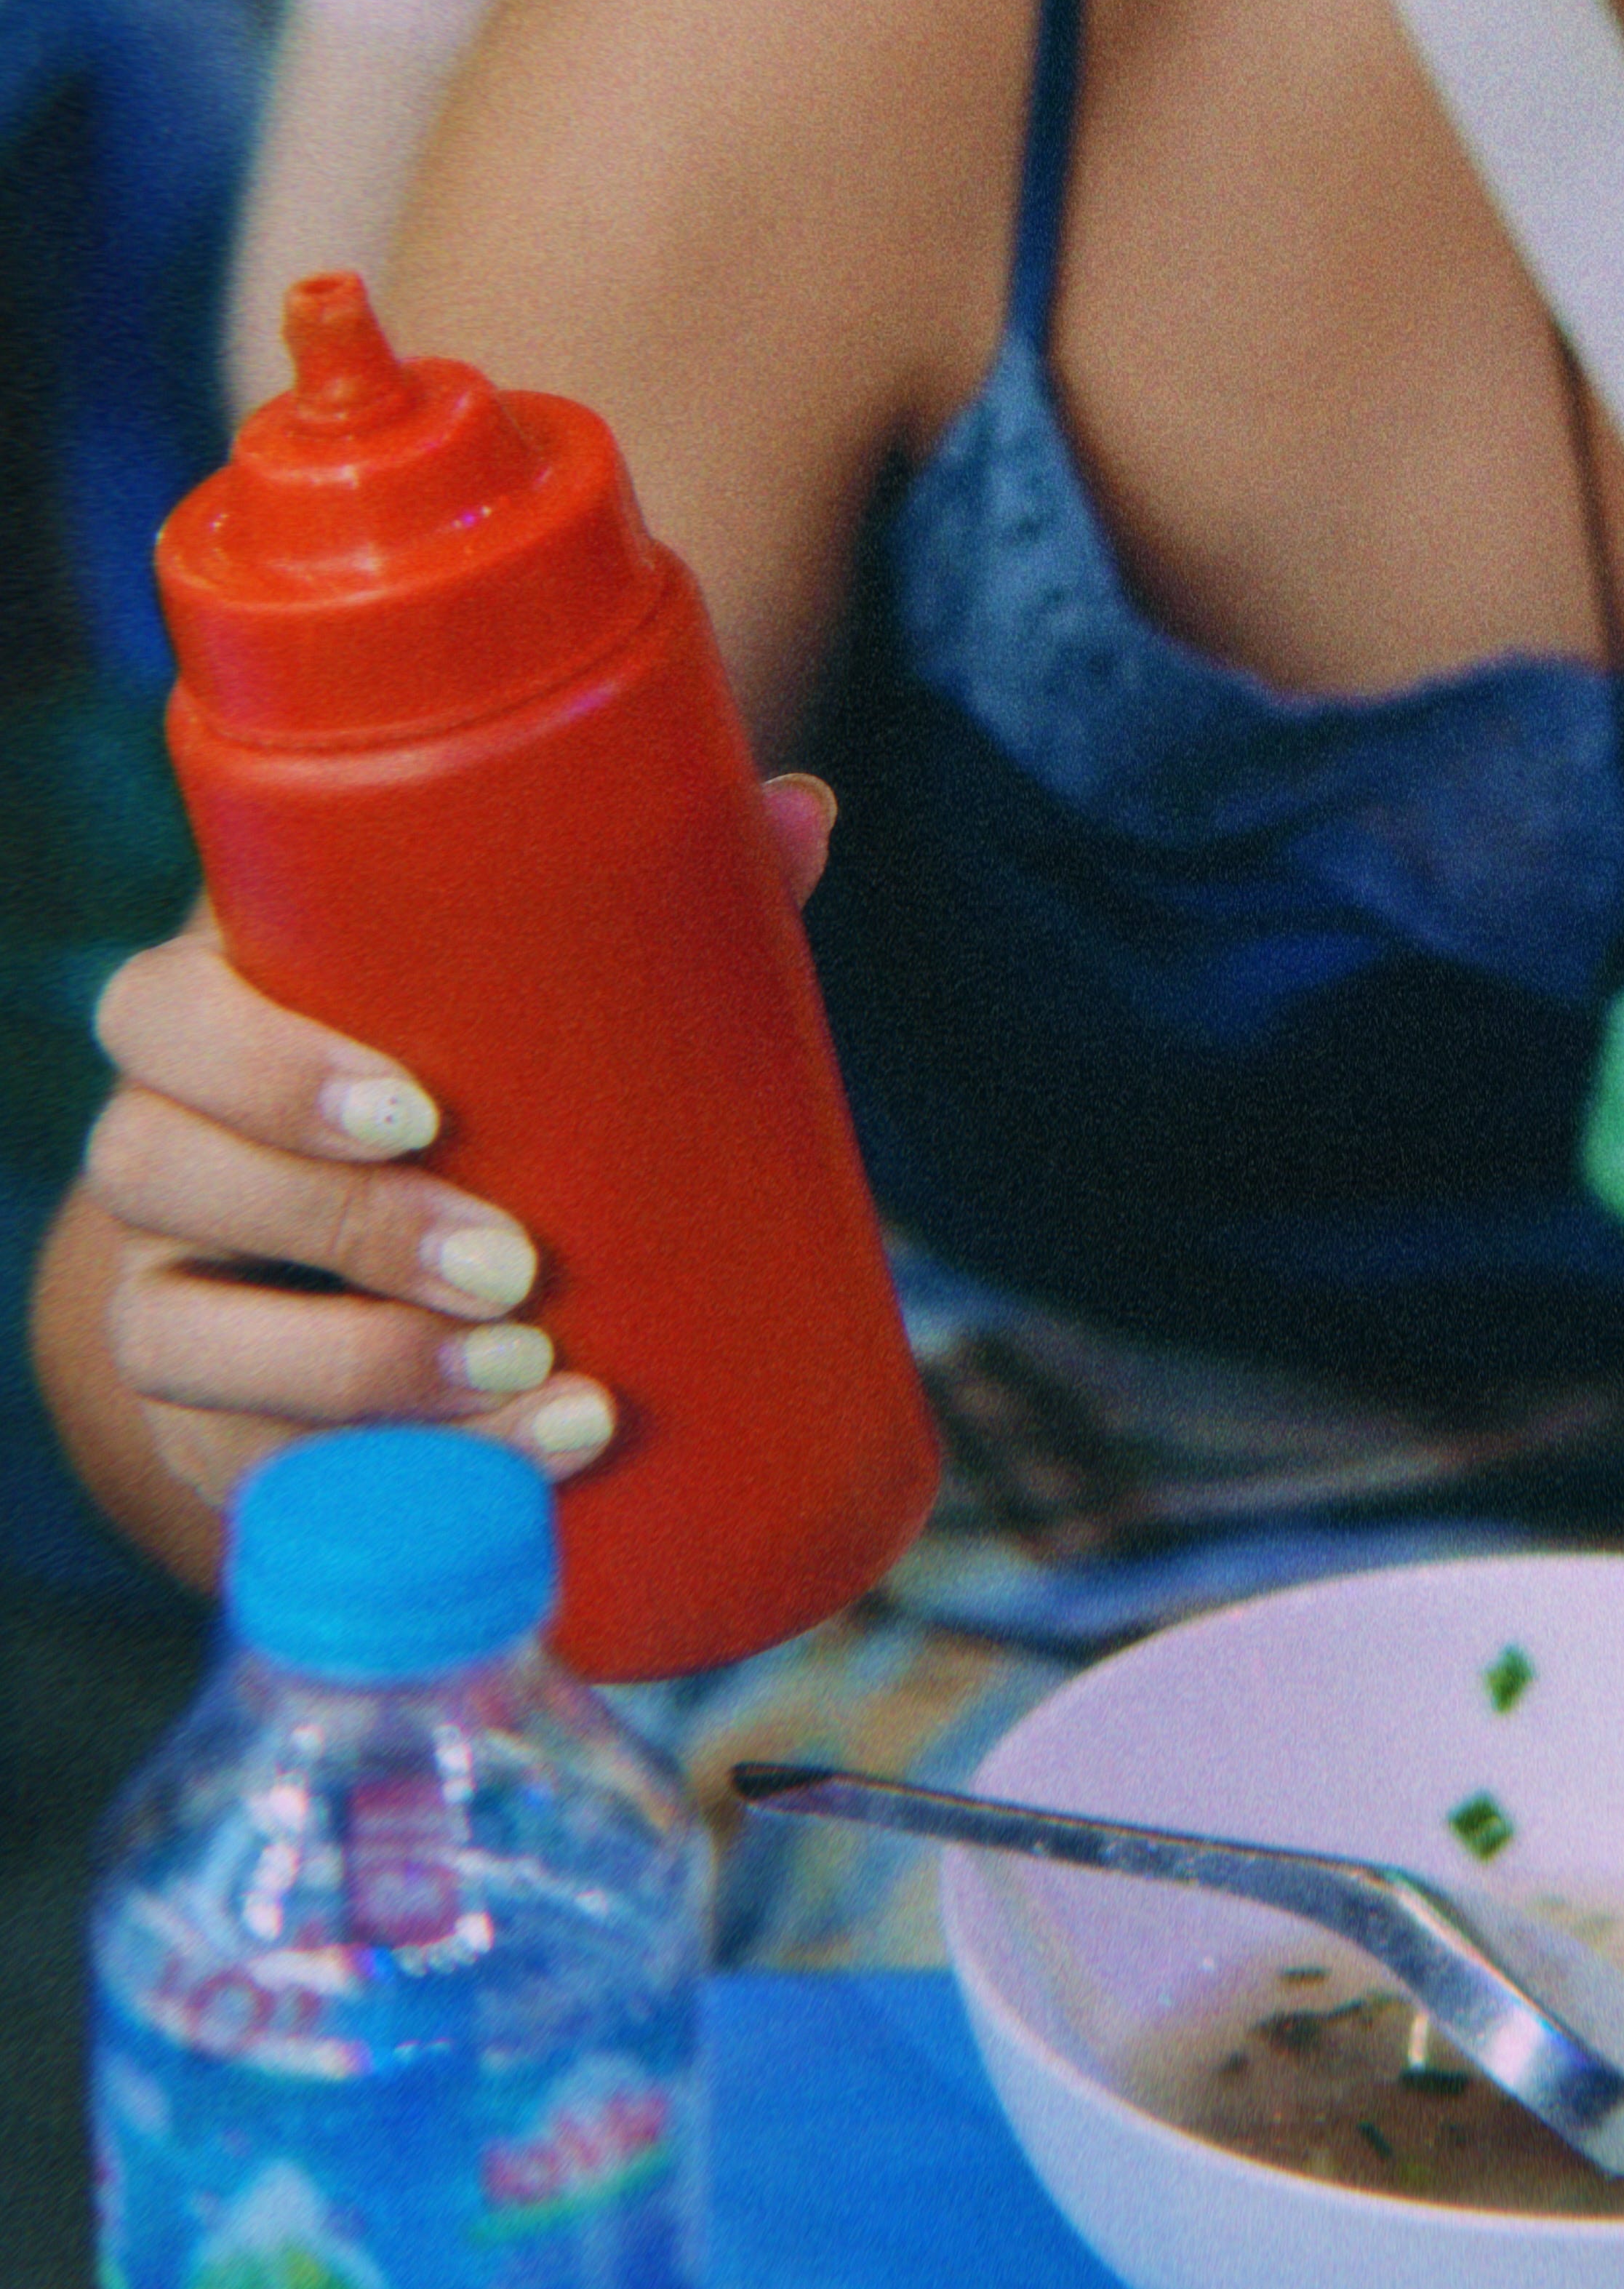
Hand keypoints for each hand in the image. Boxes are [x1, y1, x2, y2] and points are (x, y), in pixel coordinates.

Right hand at [79, 771, 836, 1521]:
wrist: (407, 1247)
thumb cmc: (480, 1067)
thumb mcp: (538, 985)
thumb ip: (659, 896)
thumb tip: (800, 810)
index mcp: (213, 1012)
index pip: (161, 1015)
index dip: (261, 1064)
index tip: (420, 1109)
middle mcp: (158, 1150)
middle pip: (160, 1172)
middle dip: (344, 1225)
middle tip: (513, 1265)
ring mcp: (162, 1292)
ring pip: (179, 1336)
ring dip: (359, 1370)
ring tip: (531, 1377)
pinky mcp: (199, 1425)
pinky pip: (242, 1465)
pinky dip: (380, 1478)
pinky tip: (518, 1478)